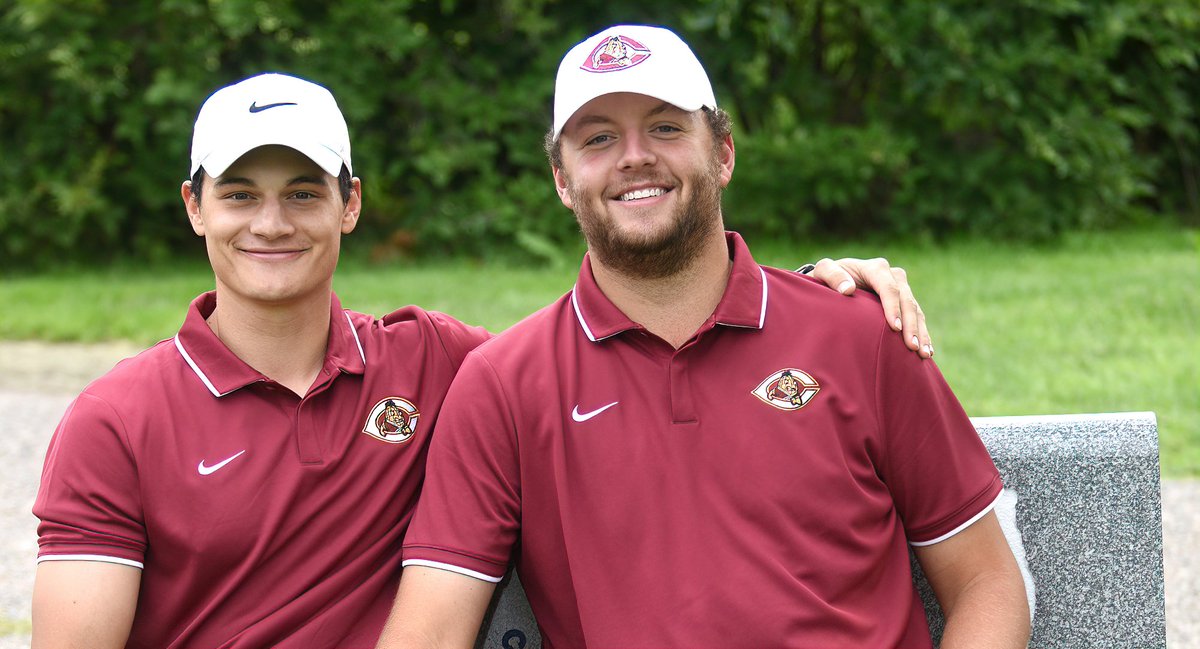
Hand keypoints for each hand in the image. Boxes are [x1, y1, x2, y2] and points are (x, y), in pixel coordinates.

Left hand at [808, 257, 932, 358]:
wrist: (832, 282)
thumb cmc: (826, 278)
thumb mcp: (823, 271)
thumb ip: (832, 276)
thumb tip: (848, 290)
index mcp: (875, 268)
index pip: (889, 288)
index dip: (893, 307)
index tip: (894, 327)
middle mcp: (893, 276)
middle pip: (907, 300)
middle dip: (911, 324)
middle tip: (912, 347)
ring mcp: (901, 289)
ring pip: (915, 310)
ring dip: (921, 332)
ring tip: (923, 354)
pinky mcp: (904, 302)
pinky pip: (917, 317)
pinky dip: (922, 333)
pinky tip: (927, 351)